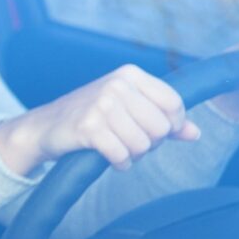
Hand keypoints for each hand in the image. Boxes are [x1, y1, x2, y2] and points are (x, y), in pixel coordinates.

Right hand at [0, 64, 195, 176]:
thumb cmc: (90, 117)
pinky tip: (113, 161)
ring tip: (121, 151)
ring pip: (142, 144)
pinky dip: (121, 163)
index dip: (173, 125)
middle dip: (151, 143)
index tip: (158, 134)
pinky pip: (122, 154)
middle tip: (133, 144)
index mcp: (129, 75)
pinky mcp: (88, 127)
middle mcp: (116, 85)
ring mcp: (101, 105)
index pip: (173, 103)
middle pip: (160, 127)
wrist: (44, 128)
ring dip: (134, 155)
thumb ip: (163, 118)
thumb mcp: (128, 109)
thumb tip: (195, 133)